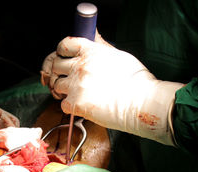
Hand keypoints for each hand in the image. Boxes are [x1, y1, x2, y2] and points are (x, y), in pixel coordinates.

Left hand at [40, 36, 183, 145]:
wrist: (142, 102)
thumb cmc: (136, 80)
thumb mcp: (118, 55)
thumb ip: (100, 48)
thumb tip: (92, 39)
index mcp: (90, 52)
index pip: (64, 45)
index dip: (61, 52)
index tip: (65, 58)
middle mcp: (81, 66)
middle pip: (56, 65)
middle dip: (60, 72)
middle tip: (69, 78)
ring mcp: (76, 85)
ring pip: (57, 85)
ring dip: (63, 89)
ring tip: (76, 93)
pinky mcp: (76, 103)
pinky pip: (62, 104)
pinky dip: (69, 106)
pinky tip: (81, 105)